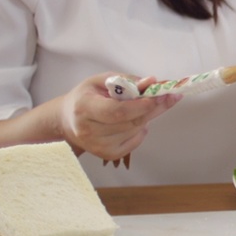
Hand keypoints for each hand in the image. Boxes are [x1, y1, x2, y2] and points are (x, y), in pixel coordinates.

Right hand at [59, 74, 180, 161]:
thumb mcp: (101, 81)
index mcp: (84, 108)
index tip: (159, 95)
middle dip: (152, 108)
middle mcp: (88, 130)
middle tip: (168, 96)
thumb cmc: (86, 97)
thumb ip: (126, 80)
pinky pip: (135, 142)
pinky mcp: (106, 155)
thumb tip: (151, 82)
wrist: (67, 120)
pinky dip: (141, 131)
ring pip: (135, 131)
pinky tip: (134, 122)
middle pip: (130, 122)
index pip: (117, 111)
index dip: (140, 105)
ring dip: (147, 117)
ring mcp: (97, 146)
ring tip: (143, 107)